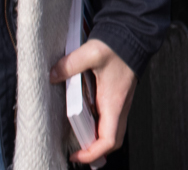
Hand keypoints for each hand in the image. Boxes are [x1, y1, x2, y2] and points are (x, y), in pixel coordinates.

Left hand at [50, 37, 134, 163]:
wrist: (135, 33)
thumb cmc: (120, 45)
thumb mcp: (92, 52)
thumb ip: (69, 65)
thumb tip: (52, 75)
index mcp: (115, 102)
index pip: (110, 140)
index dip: (93, 153)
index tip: (76, 155)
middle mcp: (119, 106)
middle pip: (112, 140)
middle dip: (95, 152)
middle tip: (76, 153)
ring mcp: (119, 101)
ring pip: (111, 130)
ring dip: (95, 140)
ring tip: (76, 140)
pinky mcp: (117, 95)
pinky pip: (109, 119)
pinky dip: (97, 127)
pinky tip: (82, 119)